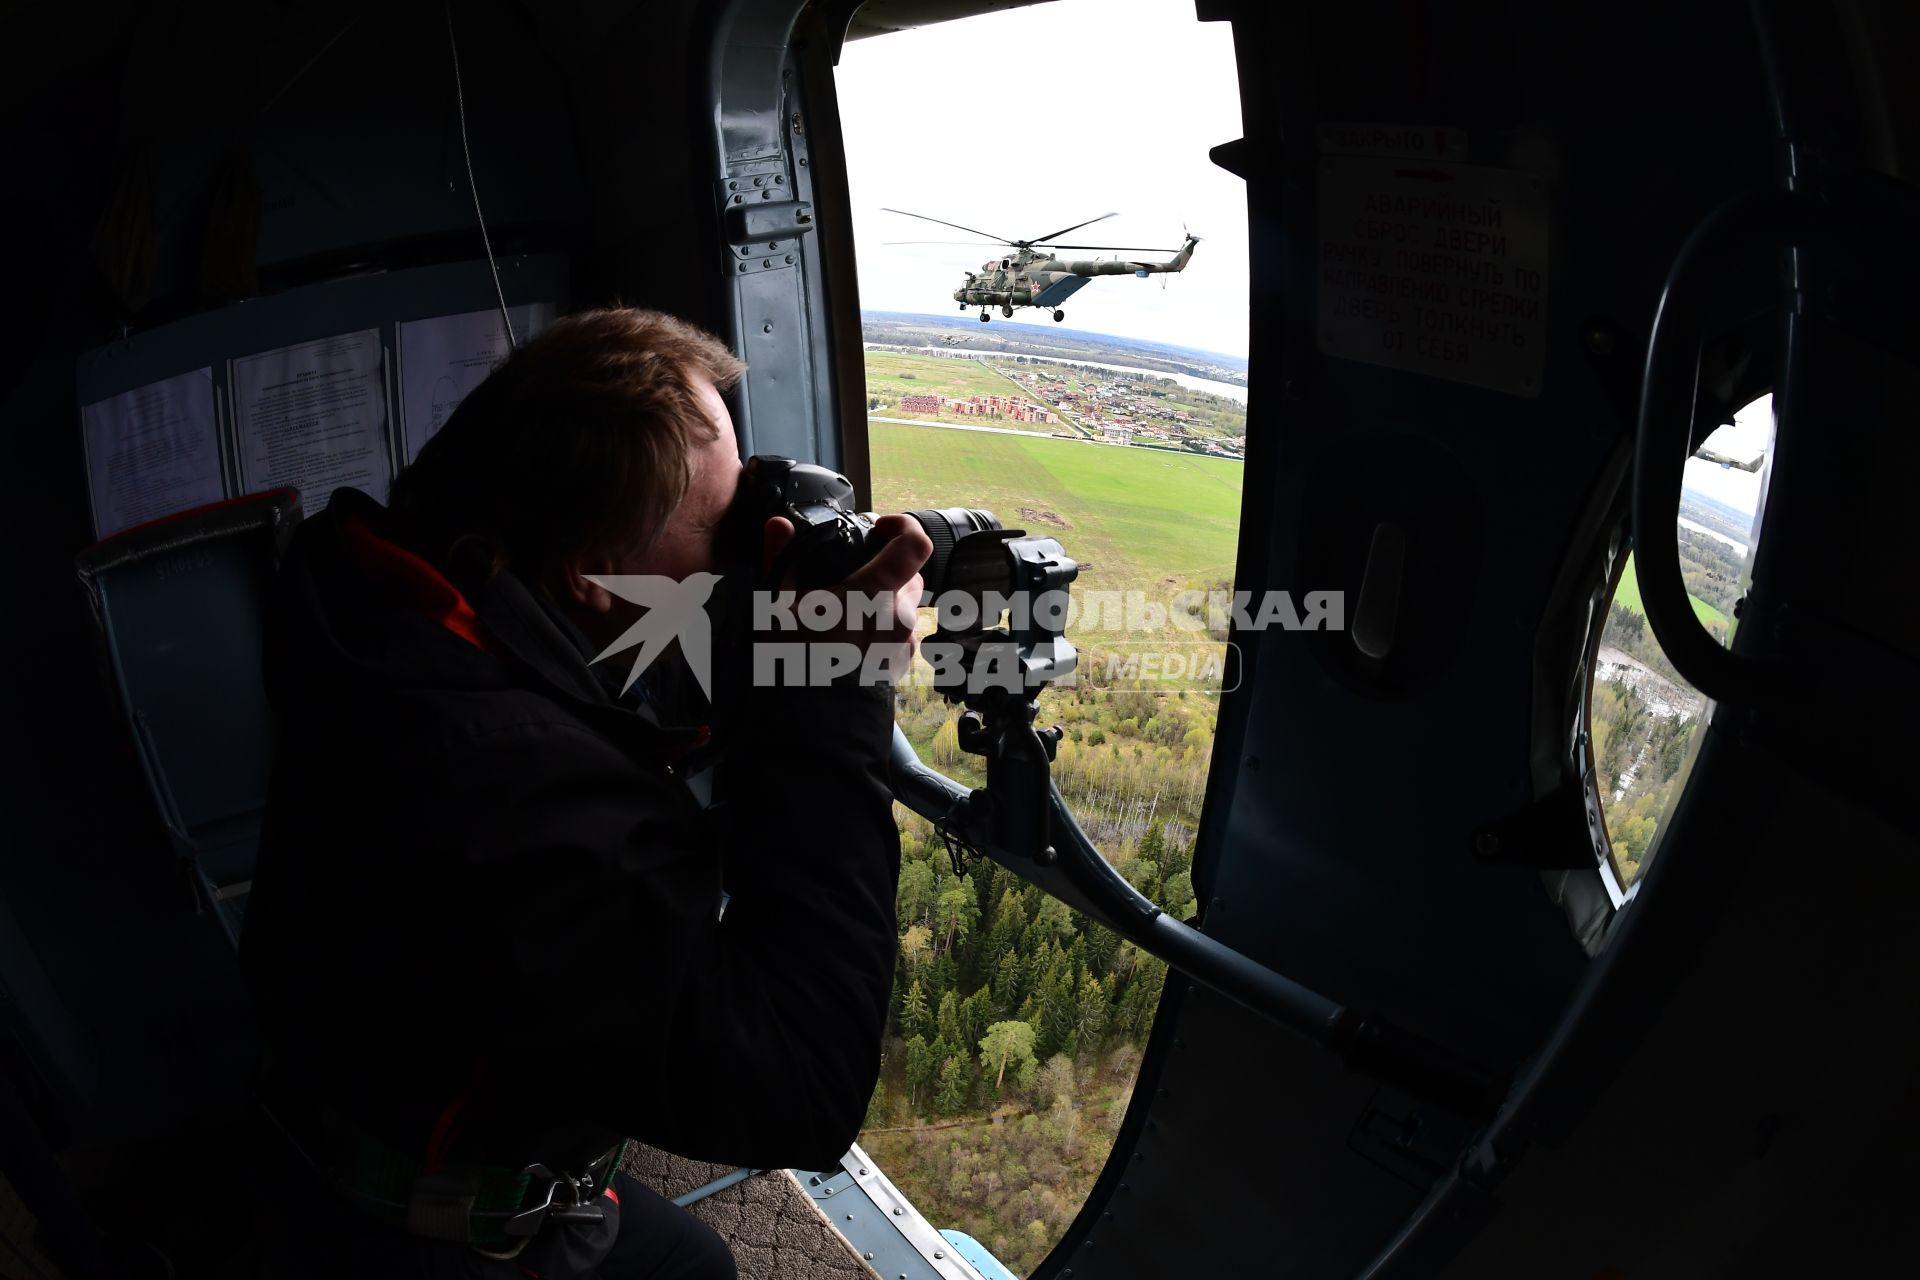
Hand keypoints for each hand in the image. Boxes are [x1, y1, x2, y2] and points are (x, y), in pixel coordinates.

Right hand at [761, 514, 930, 683]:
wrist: (813, 724)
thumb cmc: (795, 662)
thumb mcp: (777, 608)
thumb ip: (781, 559)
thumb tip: (778, 525)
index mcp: (877, 592)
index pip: (916, 544)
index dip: (903, 526)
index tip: (879, 528)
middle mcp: (901, 615)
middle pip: (911, 575)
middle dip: (888, 568)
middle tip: (853, 574)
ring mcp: (904, 643)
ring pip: (906, 606)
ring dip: (885, 600)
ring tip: (847, 611)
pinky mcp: (901, 666)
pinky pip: (900, 634)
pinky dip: (882, 627)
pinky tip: (851, 639)